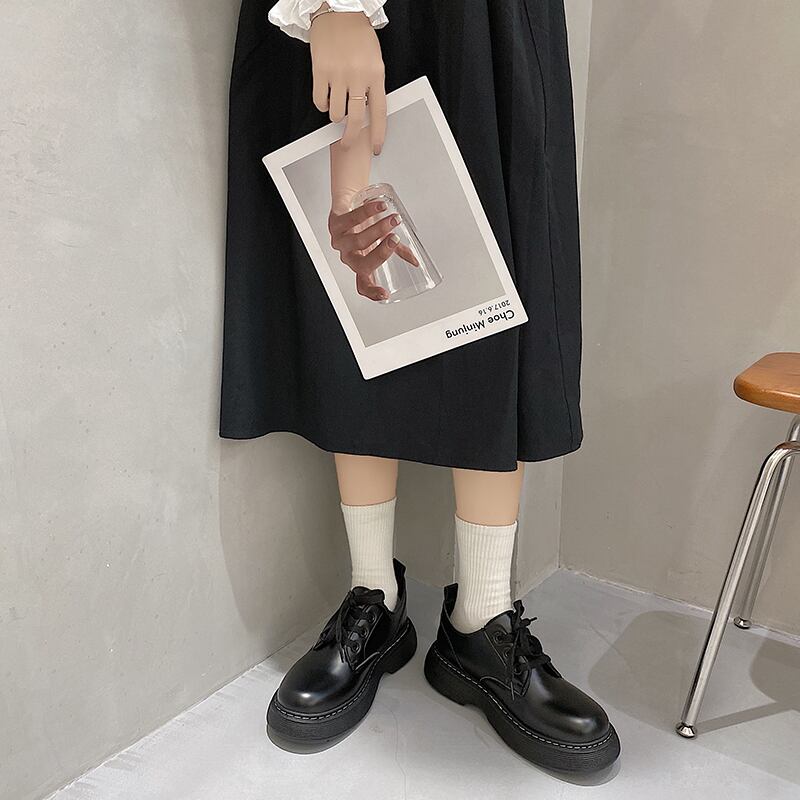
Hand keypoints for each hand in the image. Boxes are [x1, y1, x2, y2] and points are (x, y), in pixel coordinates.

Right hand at [309, 8, 386, 153]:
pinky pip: (319, 101)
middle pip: (355, 120)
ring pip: (335, 113)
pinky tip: (325, 96)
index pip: (379, 113)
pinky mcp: (320, 71)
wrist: (339, 11)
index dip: (378, 134)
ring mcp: (338, 75)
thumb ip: (372, 86)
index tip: (376, 148)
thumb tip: (366, 113)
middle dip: (351, 137)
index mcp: (376, 75)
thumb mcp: (374, 61)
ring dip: (335, 116)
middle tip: (346, 143)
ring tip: (336, 106)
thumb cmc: (358, 35)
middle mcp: (358, 76)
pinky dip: (322, 104)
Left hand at [328, 199, 419, 301]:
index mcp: (360, 265)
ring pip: (359, 241)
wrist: (350, 201)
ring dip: (379, 229)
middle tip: (395, 239)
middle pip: (362, 265)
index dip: (372, 292)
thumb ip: (397, 251)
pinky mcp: (335, 224)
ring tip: (394, 219)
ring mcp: (340, 241)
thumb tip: (415, 262)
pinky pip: (352, 219)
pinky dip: (368, 212)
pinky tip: (380, 206)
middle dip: (381, 253)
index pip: (363, 285)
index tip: (385, 293)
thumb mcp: (382, 240)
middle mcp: (349, 257)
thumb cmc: (365, 225)